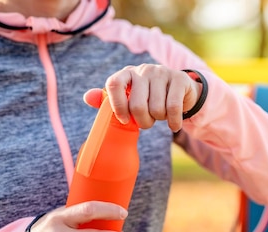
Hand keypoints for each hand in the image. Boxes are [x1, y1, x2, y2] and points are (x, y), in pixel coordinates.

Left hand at [83, 64, 202, 131]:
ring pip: (156, 109)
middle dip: (143, 122)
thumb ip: (108, 100)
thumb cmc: (149, 98)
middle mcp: (143, 69)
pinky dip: (173, 122)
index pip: (113, 84)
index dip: (117, 106)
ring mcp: (162, 72)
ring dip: (160, 120)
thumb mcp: (129, 98)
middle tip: (147, 122)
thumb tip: (87, 98)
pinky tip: (173, 125)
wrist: (180, 91)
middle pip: (137, 105)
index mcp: (127, 73)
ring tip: (161, 115)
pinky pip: (172, 108)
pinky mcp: (179, 79)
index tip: (123, 120)